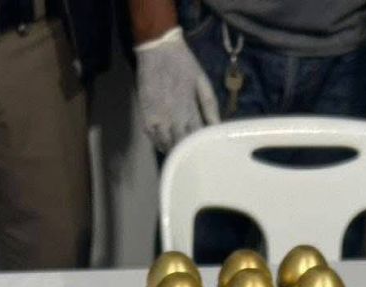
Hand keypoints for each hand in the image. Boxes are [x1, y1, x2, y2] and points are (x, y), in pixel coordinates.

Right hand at [135, 26, 220, 153]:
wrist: (158, 48)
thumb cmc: (184, 64)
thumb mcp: (202, 82)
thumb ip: (210, 106)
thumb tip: (218, 127)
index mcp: (190, 110)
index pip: (198, 138)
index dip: (203, 148)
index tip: (209, 154)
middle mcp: (173, 118)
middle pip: (182, 146)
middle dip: (190, 154)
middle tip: (197, 160)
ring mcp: (158, 118)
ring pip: (167, 145)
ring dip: (174, 151)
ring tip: (183, 157)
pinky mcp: (146, 115)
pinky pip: (153, 137)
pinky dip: (160, 144)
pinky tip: (167, 145)